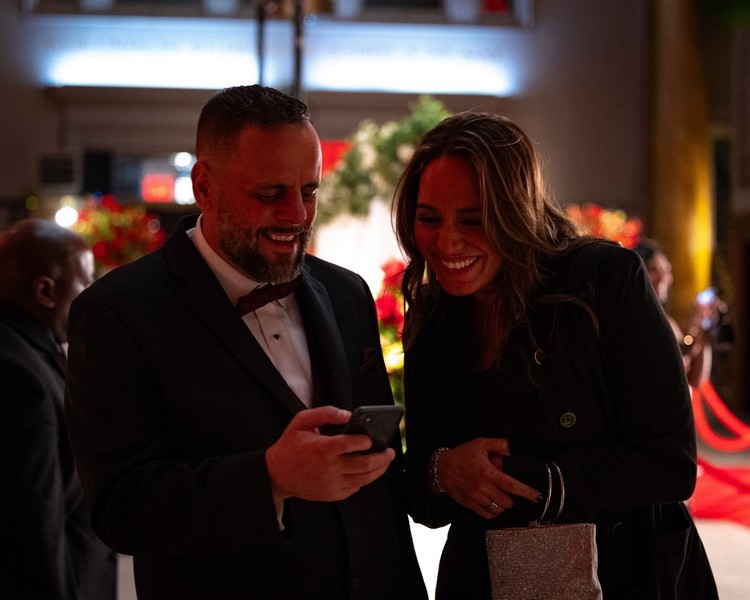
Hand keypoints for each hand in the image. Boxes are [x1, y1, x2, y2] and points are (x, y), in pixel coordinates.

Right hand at [265, 406, 395, 502]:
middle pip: (364, 464)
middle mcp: (329, 469)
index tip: (372, 438)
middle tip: (390, 451)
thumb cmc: (291, 446)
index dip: (365, 441)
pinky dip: (364, 479)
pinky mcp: (333, 494)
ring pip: (364, 478)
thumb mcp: (301, 421)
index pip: (350, 445)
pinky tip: (368, 470)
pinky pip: (355, 487)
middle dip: (382, 457)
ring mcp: (332, 484)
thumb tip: (348, 414)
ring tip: (386, 460)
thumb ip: (325, 412)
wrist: (277, 475)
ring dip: (379, 469)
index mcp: (322, 449)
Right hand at [436, 438, 539, 518]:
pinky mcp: (470, 504)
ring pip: (498, 509)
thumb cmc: (462, 455)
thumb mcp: (480, 443)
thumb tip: (510, 452)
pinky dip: (494, 512)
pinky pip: (487, 515)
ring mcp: (476, 498)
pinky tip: (494, 505)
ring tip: (502, 497)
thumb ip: (498, 444)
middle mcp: (483, 487)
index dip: (526, 492)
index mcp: (488, 472)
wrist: (442, 468)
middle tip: (510, 491)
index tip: (537, 497)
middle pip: (507, 502)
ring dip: (503, 505)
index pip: (511, 485)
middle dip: (512, 498)